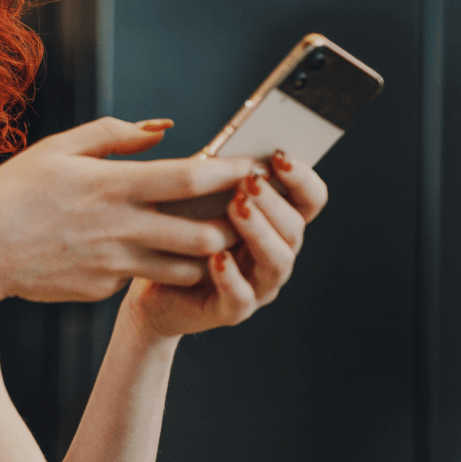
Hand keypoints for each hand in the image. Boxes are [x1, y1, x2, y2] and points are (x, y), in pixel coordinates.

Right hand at [0, 117, 253, 304]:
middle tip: (244, 211)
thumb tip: (162, 129)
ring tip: (214, 236)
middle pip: (202, 233)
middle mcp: (118, 228)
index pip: (188, 178)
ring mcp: (112, 264)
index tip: (252, 166)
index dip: (228, 173)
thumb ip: (113, 133)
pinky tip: (149, 253)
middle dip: (232, 225)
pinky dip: (156, 266)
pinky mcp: (103, 289)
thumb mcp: (56, 149)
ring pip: (184, 266)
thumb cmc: (12, 194)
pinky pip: (142, 277)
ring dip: (205, 254)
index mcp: (110, 185)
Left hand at [123, 149, 328, 338]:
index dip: (303, 178)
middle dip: (274, 203)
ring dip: (260, 232)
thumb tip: (231, 149)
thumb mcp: (198, 199)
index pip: (309, 200)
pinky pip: (241, 297)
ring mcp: (258, 286)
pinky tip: (217, 256)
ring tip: (237, 208)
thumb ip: (219, 177)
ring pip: (277, 262)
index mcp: (276, 224)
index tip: (280, 156)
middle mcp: (275, 255)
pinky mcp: (231, 311)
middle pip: (295, 229)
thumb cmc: (179, 234)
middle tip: (250, 181)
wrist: (151, 288)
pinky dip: (231, 276)